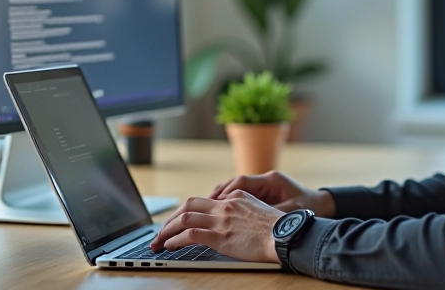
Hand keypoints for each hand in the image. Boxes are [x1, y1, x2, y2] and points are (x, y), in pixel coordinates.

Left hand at [150, 190, 283, 262]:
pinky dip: (175, 240)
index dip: (187, 211)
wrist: (287, 234)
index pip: (204, 201)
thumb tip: (235, 220)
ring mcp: (222, 220)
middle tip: (161, 231)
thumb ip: (245, 210)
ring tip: (158, 241)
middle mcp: (225, 206)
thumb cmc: (280, 228)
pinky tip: (169, 246)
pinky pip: (190, 234)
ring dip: (166, 230)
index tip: (178, 221)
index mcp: (235, 198)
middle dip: (171, 218)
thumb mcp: (260, 211)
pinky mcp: (220, 236)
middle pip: (188, 205)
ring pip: (184, 218)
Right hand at [208, 170, 335, 216]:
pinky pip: (241, 195)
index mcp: (272, 180)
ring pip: (236, 188)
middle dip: (217, 194)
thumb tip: (250, 219)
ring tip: (206, 208)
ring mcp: (264, 186)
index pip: (242, 182)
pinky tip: (220, 212)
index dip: (226, 192)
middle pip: (235, 183)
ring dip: (221, 198)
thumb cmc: (308, 209)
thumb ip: (270, 213)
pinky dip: (229, 202)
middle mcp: (266, 180)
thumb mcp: (290, 213)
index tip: (214, 204)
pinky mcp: (263, 193)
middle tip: (202, 205)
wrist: (322, 205)